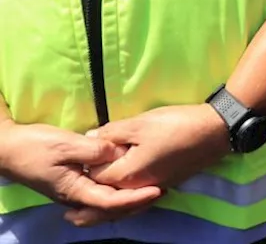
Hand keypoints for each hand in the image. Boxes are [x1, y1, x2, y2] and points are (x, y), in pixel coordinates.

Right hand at [0, 120, 160, 226]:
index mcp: (75, 191)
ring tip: (152, 189)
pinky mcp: (74, 184)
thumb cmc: (35, 146)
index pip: (111, 202)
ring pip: (106, 205)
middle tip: (162, 190)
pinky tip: (129, 182)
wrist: (8, 149)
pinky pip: (99, 195)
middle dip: (137, 204)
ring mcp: (74, 192)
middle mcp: (76, 197)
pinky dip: (117, 193)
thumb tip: (118, 153)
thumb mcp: (66, 144)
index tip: (157, 190)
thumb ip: (94, 150)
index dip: (135, 198)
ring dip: (129, 201)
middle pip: (111, 209)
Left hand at [73, 104, 229, 225]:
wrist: (215, 131)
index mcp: (127, 174)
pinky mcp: (166, 184)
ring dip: (104, 215)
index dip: (86, 166)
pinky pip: (136, 203)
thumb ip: (112, 133)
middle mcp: (138, 188)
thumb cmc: (176, 125)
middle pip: (106, 203)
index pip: (95, 177)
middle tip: (70, 216)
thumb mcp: (140, 123)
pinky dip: (123, 208)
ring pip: (123, 208)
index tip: (81, 157)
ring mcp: (154, 188)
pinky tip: (121, 202)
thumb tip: (90, 139)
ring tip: (86, 220)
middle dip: (88, 206)